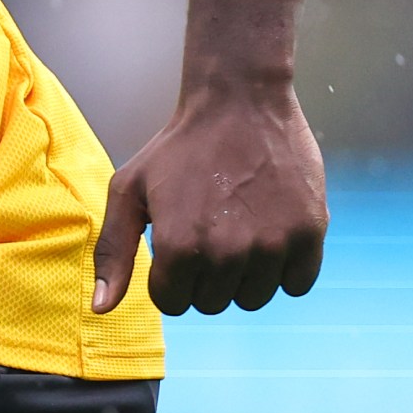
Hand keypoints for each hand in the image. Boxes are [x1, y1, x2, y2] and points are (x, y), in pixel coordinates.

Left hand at [93, 0, 327, 315]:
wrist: (239, 102)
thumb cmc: (177, 148)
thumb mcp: (129, 190)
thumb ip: (113, 252)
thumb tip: (102, 310)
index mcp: (178, 246)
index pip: (173, 303)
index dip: (170, 276)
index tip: (175, 241)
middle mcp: (227, 253)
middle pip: (212, 304)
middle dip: (203, 275)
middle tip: (206, 228)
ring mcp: (272, 246)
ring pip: (253, 299)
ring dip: (242, 274)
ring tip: (235, 226)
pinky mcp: (310, 235)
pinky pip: (296, 285)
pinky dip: (283, 268)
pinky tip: (268, 229)